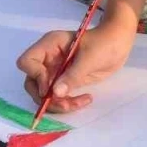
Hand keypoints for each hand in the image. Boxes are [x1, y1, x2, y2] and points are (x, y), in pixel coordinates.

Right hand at [17, 21, 134, 113]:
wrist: (120, 43)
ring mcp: (56, 71)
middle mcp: (49, 59)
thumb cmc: (105, 43)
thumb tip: (54, 93)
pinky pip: (59, 97)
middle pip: (32, 83)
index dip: (35, 77)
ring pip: (44, 94)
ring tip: (80, 103)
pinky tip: (86, 99)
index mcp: (50, 46)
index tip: (50, 88)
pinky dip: (69, 103)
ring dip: (59, 104)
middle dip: (46, 98)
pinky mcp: (66, 81)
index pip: (27, 62)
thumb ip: (72, 75)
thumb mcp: (89, 58)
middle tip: (66, 104)